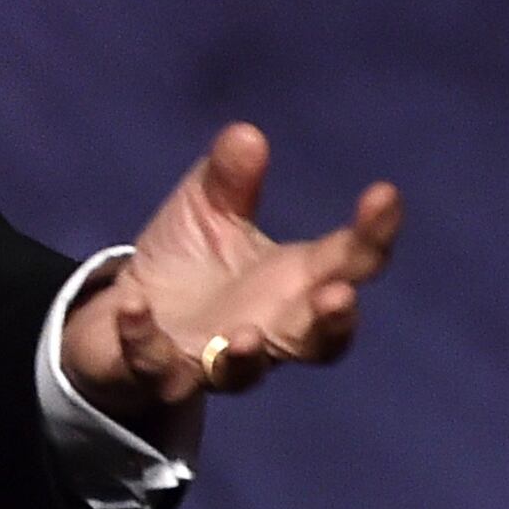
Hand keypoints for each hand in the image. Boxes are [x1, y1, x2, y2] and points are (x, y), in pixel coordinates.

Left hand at [60, 122, 401, 419]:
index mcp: (295, 283)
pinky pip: (157, 365)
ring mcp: (218, 360)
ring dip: (246, 357)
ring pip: (246, 373)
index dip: (374, 232)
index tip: (384, 194)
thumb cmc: (187, 264)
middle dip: (335, 321)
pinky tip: (133, 306)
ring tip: (241, 336)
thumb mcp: (206, 212)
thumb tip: (246, 134)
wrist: (124, 319)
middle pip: (320, 338)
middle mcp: (270, 330)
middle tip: (339, 296)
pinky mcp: (165, 374)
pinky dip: (145, 339)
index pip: (351, 262)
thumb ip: (229, 180)